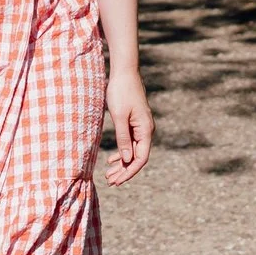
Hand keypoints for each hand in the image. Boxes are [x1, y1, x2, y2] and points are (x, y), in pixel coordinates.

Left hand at [103, 67, 152, 185]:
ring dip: (122, 164)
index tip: (118, 181)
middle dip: (124, 171)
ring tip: (109, 174)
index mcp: (146, 130)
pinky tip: (112, 160)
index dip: (129, 171)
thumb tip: (126, 159)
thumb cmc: (121, 92)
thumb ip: (123, 138)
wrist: (124, 73)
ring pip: (133, 151)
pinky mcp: (135, 123)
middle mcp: (147, 130)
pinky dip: (122, 152)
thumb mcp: (120, 116)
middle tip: (110, 181)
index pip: (141, 158)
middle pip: (137, 157)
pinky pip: (130, 142)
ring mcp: (141, 127)